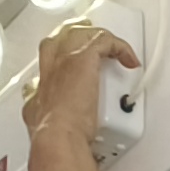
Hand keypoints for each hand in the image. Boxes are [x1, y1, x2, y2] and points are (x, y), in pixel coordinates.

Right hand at [23, 21, 132, 155]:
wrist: (57, 135)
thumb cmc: (52, 136)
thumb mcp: (40, 128)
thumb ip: (43, 120)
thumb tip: (46, 125)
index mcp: (41, 87)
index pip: (48, 65)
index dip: (62, 61)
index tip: (77, 70)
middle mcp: (50, 69)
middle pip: (59, 40)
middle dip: (76, 38)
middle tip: (92, 44)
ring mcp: (65, 61)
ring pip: (81, 34)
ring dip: (100, 39)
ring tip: (116, 50)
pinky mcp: (83, 58)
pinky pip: (104, 40)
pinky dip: (120, 47)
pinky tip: (129, 59)